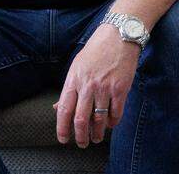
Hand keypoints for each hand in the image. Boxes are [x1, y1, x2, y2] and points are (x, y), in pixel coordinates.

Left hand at [55, 23, 141, 147]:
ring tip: (97, 138)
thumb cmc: (97, 50)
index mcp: (74, 80)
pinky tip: (110, 124)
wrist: (119, 35)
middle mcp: (88, 86)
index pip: (63, 110)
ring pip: (99, 120)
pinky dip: (113, 122)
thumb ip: (69, 88)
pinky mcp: (120, 89)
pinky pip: (116, 113)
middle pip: (81, 120)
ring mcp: (105, 88)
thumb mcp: (77, 66)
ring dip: (97, 133)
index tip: (63, 139)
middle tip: (82, 143)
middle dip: (81, 137)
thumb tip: (58, 107)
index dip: (62, 128)